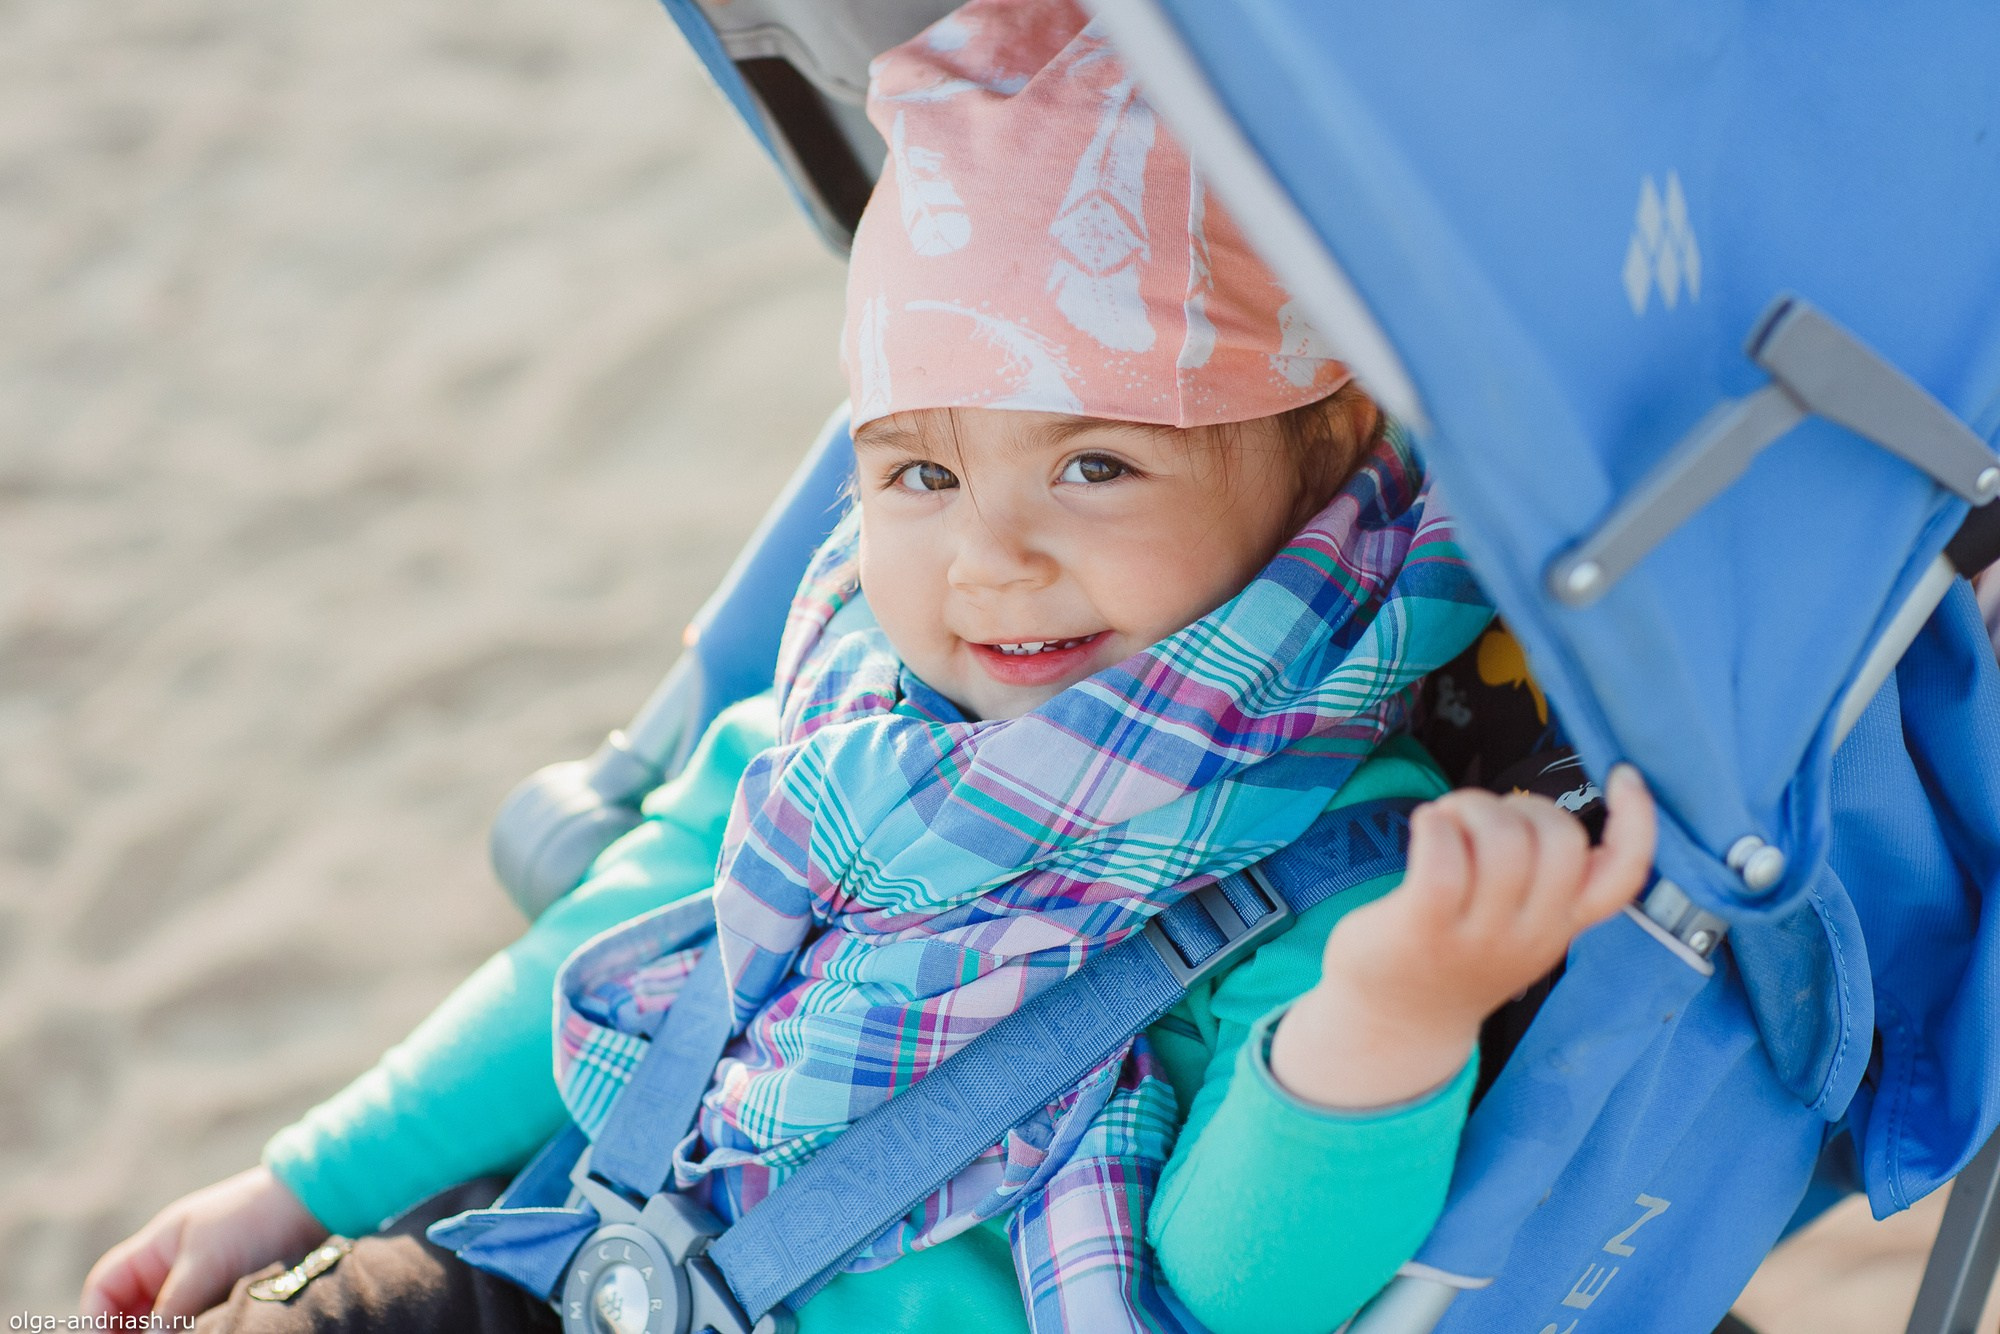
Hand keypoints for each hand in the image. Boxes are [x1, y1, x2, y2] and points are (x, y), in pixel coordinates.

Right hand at [79, 1166, 328, 1319]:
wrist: (312, 1205)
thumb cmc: (255, 1219)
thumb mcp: (208, 1260)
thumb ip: (173, 1303)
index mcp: (155, 1248)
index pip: (104, 1287)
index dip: (96, 1318)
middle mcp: (170, 1267)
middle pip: (129, 1312)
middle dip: (131, 1333)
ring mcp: (197, 1283)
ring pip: (163, 1322)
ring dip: (166, 1332)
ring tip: (188, 1333)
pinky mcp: (223, 1297)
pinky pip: (195, 1322)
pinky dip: (194, 1330)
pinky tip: (208, 1333)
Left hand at [1271, 765, 1656, 1108]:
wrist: (1394, 1024)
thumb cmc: (1455, 956)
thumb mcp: (1520, 929)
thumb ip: (1548, 888)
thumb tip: (1554, 821)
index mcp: (1562, 928)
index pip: (1623, 876)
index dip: (1639, 819)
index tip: (1625, 775)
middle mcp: (1531, 935)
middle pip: (1562, 839)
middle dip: (1522, 804)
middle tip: (1480, 819)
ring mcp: (1480, 935)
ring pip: (1503, 839)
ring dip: (1471, 807)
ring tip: (1445, 821)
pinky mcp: (1425, 925)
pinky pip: (1443, 853)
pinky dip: (1435, 822)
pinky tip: (1424, 826)